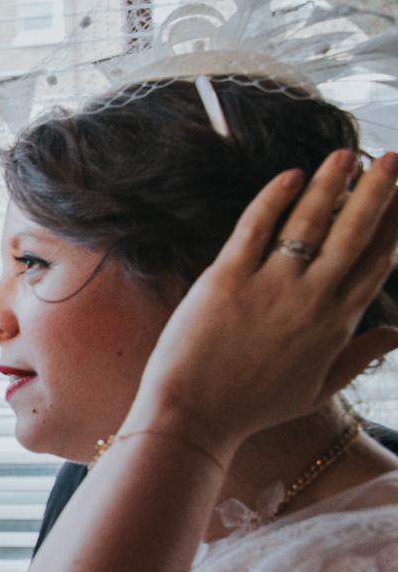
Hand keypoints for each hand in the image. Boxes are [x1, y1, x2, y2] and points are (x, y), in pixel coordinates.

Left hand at [129, 149, 397, 447]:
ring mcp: (269, 288)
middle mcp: (310, 301)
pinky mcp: (225, 280)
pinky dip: (274, 199)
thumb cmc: (252, 407)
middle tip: (392, 157)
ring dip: (331, 184)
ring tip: (346, 154)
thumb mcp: (318, 388)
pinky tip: (291, 175)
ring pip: (309, 224)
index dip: (395, 225)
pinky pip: (255, 229)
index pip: (376, 263)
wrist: (194, 418)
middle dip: (377, 191)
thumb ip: (361, 356)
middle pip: (353, 234)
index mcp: (336, 325)